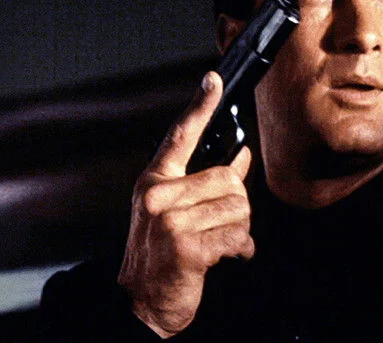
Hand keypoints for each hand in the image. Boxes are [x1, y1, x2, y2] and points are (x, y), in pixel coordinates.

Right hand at [117, 71, 254, 337]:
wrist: (141, 303)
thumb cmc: (161, 256)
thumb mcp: (174, 213)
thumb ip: (204, 184)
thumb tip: (240, 157)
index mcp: (155, 182)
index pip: (180, 136)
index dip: (199, 106)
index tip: (214, 80)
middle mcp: (159, 196)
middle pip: (228, 179)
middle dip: (238, 206)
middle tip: (225, 225)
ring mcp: (170, 221)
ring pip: (238, 207)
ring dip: (240, 230)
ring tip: (222, 243)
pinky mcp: (185, 246)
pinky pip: (236, 236)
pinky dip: (240, 249)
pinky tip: (227, 257)